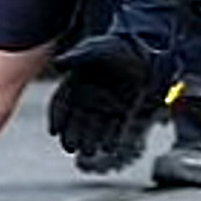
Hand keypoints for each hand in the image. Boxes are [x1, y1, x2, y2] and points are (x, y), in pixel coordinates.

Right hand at [47, 34, 157, 172]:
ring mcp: (105, 105)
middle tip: (70, 147)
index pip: (60, 103)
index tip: (54, 131)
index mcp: (75, 83)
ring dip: (90, 141)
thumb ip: (78, 57)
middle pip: (75, 120)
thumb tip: (56, 64)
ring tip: (89, 152)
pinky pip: (114, 129)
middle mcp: (87, 97)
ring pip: (93, 128)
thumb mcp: (97, 49)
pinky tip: (108, 149)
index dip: (56, 117)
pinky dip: (111, 139)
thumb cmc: (118, 47)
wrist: (146, 51)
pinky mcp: (122, 111)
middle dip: (71, 135)